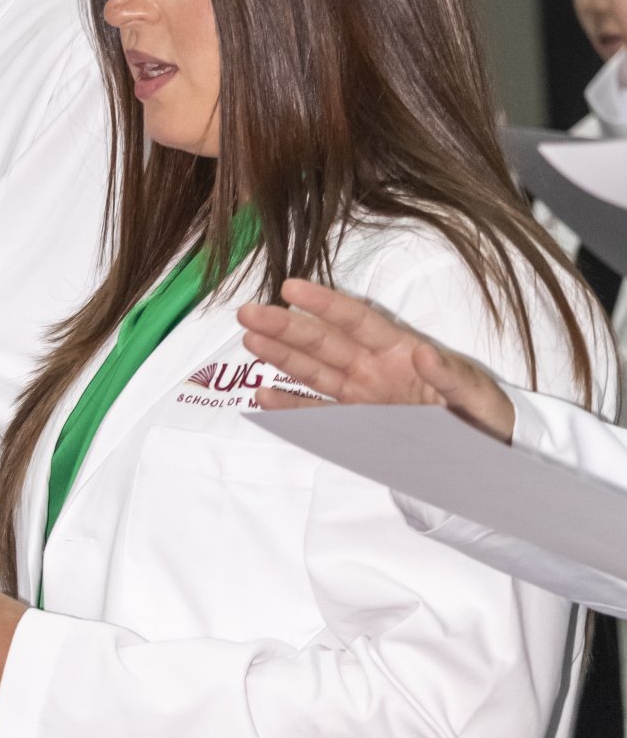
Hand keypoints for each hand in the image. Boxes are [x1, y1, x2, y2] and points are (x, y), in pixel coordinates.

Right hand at [237, 278, 515, 441]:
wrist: (488, 449)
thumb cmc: (484, 412)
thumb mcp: (476, 392)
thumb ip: (449, 373)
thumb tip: (423, 350)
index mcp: (401, 351)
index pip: (356, 321)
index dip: (323, 304)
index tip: (291, 288)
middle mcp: (374, 368)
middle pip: (323, 342)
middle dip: (285, 327)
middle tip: (248, 312)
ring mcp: (363, 395)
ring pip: (314, 371)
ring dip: (281, 356)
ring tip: (248, 340)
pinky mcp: (360, 424)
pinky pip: (320, 414)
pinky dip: (292, 406)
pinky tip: (265, 395)